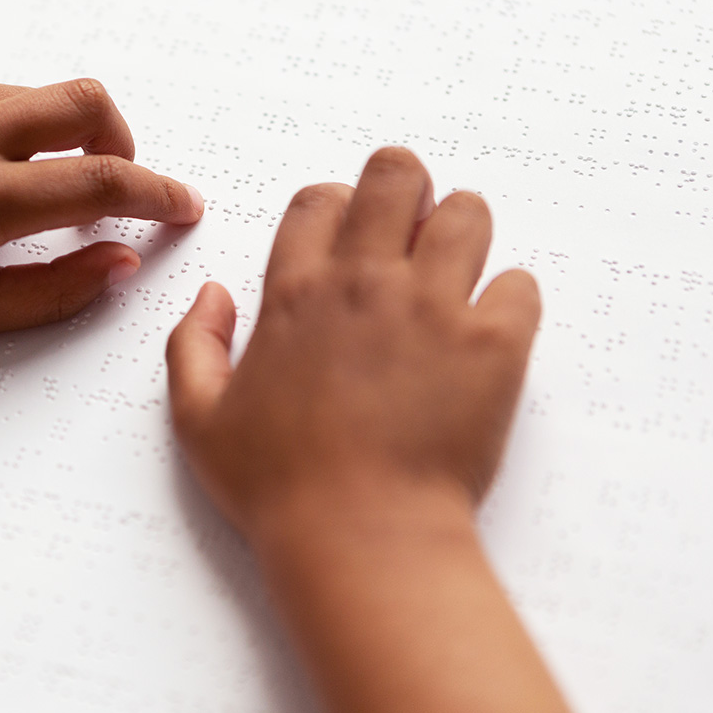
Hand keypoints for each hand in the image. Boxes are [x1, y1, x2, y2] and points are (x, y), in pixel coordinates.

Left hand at [0, 72, 203, 344]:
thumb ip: (52, 291)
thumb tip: (119, 262)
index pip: (103, 181)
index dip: (159, 195)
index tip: (182, 204)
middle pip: (86, 102)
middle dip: (121, 140)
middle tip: (111, 182)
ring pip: (33, 96)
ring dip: (53, 138)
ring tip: (19, 192)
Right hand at [166, 149, 574, 712]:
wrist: (360, 537)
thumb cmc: (278, 487)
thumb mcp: (198, 420)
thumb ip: (192, 344)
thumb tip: (212, 293)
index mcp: (296, 294)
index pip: (320, 199)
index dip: (335, 207)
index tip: (344, 241)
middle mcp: (366, 284)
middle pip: (398, 174)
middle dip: (404, 189)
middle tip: (407, 235)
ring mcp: (435, 309)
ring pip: (469, 212)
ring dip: (460, 233)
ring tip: (452, 278)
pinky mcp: (494, 346)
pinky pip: (520, 283)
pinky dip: (508, 300)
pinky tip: (486, 335)